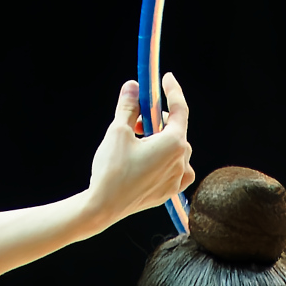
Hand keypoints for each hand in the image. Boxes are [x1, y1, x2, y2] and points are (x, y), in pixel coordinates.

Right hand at [86, 73, 192, 228]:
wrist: (103, 207)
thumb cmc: (111, 169)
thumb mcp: (118, 131)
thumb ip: (129, 106)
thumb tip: (132, 86)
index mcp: (173, 143)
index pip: (180, 109)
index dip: (173, 90)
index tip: (166, 78)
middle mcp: (182, 161)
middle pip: (176, 129)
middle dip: (158, 119)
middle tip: (137, 118)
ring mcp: (177, 179)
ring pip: (177, 149)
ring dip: (161, 139)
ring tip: (139, 140)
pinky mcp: (169, 191)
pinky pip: (178, 170)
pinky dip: (168, 160)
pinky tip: (153, 159)